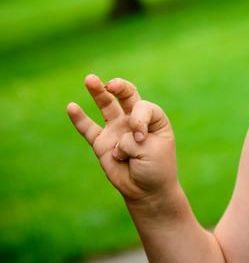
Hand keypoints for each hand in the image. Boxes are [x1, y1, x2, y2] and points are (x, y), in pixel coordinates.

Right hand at [67, 74, 177, 202]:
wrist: (147, 189)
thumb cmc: (157, 167)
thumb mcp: (155, 148)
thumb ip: (134, 139)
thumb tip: (114, 141)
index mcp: (153, 118)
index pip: (144, 107)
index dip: (139, 120)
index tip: (141, 138)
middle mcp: (134, 119)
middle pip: (126, 95)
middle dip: (119, 87)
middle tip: (112, 85)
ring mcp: (116, 129)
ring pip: (106, 106)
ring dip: (98, 92)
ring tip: (90, 79)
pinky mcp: (101, 143)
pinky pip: (88, 129)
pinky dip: (79, 119)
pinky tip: (72, 107)